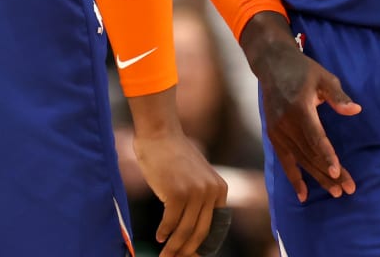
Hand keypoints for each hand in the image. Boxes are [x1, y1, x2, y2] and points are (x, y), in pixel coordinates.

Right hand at [132, 124, 228, 256]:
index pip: (213, 228)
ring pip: (185, 232)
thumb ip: (198, 200)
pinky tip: (158, 237)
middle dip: (186, 252)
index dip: (201, 247)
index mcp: (220, 189)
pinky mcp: (178, 193)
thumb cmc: (173, 157)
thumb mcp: (195, 178)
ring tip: (164, 256)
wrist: (160, 135)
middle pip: (200, 233)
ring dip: (173, 248)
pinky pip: (171, 223)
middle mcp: (212, 191)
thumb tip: (190, 234)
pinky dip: (164, 233)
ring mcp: (196, 192)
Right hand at [241, 14, 360, 202]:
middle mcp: (285, 124)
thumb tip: (356, 110)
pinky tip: (304, 195)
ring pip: (300, 160)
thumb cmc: (304, 70)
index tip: (338, 172)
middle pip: (310, 154)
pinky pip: (285, 161)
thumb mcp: (323, 77)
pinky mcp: (273, 137)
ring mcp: (277, 132)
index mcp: (299, 108)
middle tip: (347, 189)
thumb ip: (338, 96)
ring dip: (317, 178)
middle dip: (329, 174)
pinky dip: (294, 178)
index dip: (327, 155)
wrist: (273, 65)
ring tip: (335, 192)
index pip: (315, 137)